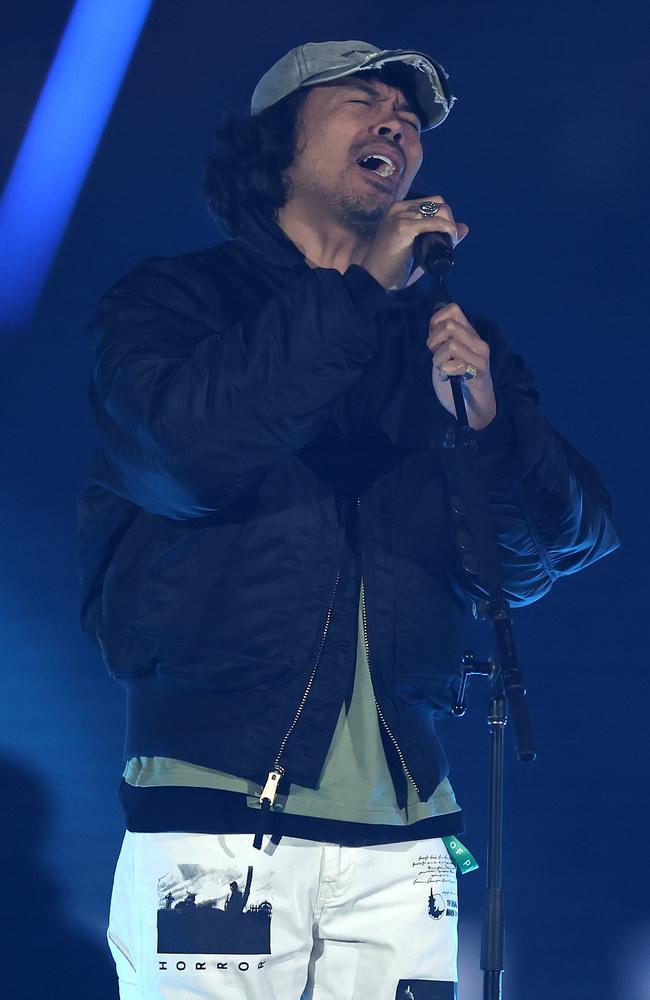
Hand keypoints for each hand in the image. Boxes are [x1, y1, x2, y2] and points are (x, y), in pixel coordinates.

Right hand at [357, 195, 468, 290]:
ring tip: (451, 243)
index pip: (432, 203)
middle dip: (450, 220)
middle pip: (438, 203)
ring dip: (450, 225)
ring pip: (439, 210)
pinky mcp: (403, 227)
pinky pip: (435, 222)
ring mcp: (400, 216)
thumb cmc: (394, 268)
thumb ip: (439, 237)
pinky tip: (450, 240)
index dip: (445, 217)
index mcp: (399, 210)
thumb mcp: (419, 249)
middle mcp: (399, 208)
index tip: (448, 237)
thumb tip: (465, 227)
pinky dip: (447, 229)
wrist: (374, 281)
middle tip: (451, 241)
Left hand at [427, 303, 495, 429]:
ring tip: (442, 368)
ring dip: (438, 359)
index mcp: (470, 334)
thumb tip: (433, 325)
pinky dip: (446, 370)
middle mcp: (478, 343)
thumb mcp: (445, 354)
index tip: (434, 340)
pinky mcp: (479, 375)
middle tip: (436, 356)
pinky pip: (458, 364)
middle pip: (449, 326)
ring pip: (451, 345)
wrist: (473, 408)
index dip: (436, 322)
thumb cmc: (457, 380)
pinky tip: (447, 376)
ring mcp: (481, 358)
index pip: (453, 309)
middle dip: (434, 341)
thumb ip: (441, 339)